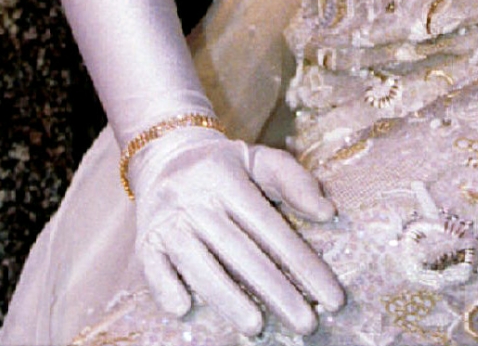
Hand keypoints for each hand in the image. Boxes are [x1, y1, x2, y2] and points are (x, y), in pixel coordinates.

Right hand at [130, 126, 344, 337]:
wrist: (162, 151)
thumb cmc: (222, 166)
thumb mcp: (258, 159)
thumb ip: (294, 180)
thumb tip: (328, 213)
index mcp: (229, 180)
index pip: (272, 228)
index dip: (304, 264)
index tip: (331, 298)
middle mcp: (197, 200)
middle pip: (242, 253)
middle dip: (277, 291)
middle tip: (307, 324)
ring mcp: (168, 221)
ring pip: (200, 265)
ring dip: (227, 298)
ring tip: (257, 326)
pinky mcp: (146, 241)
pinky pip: (154, 269)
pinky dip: (167, 289)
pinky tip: (185, 309)